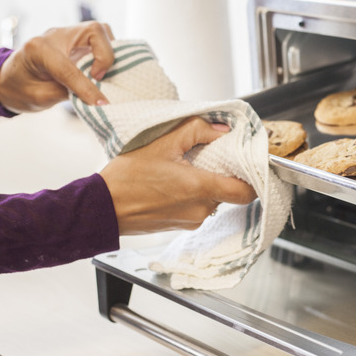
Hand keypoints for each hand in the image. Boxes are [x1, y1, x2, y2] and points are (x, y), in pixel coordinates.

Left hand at [0, 21, 114, 112]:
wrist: (10, 79)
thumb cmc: (21, 89)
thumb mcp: (40, 97)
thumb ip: (68, 94)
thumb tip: (98, 97)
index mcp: (37, 49)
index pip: (69, 67)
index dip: (87, 87)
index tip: (101, 103)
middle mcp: (55, 35)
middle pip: (93, 31)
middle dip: (105, 55)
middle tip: (99, 77)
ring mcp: (67, 35)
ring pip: (100, 30)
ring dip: (108, 51)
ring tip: (102, 72)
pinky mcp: (77, 39)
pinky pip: (100, 38)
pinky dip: (107, 51)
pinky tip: (102, 68)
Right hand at [99, 117, 257, 234]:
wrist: (101, 208)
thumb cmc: (126, 178)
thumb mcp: (161, 143)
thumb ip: (196, 131)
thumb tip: (222, 130)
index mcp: (200, 188)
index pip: (246, 191)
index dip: (253, 178)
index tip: (249, 164)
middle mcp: (201, 209)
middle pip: (230, 192)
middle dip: (224, 174)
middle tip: (210, 158)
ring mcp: (192, 221)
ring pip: (214, 200)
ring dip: (207, 184)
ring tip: (186, 169)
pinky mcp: (182, 226)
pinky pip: (199, 208)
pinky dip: (195, 195)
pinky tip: (175, 183)